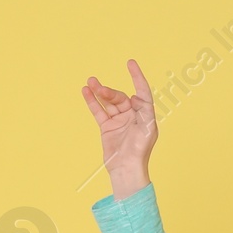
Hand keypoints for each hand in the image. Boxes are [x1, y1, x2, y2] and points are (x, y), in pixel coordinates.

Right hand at [81, 59, 155, 195]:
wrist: (126, 169)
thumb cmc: (140, 151)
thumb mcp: (147, 128)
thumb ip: (143, 110)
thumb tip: (134, 96)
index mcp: (145, 114)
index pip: (142, 91)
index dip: (137, 77)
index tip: (130, 63)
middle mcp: (132, 115)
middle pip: (120, 97)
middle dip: (109, 91)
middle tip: (98, 87)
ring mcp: (119, 121)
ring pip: (108, 102)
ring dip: (99, 92)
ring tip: (90, 82)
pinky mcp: (107, 127)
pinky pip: (99, 111)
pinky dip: (92, 101)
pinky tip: (85, 91)